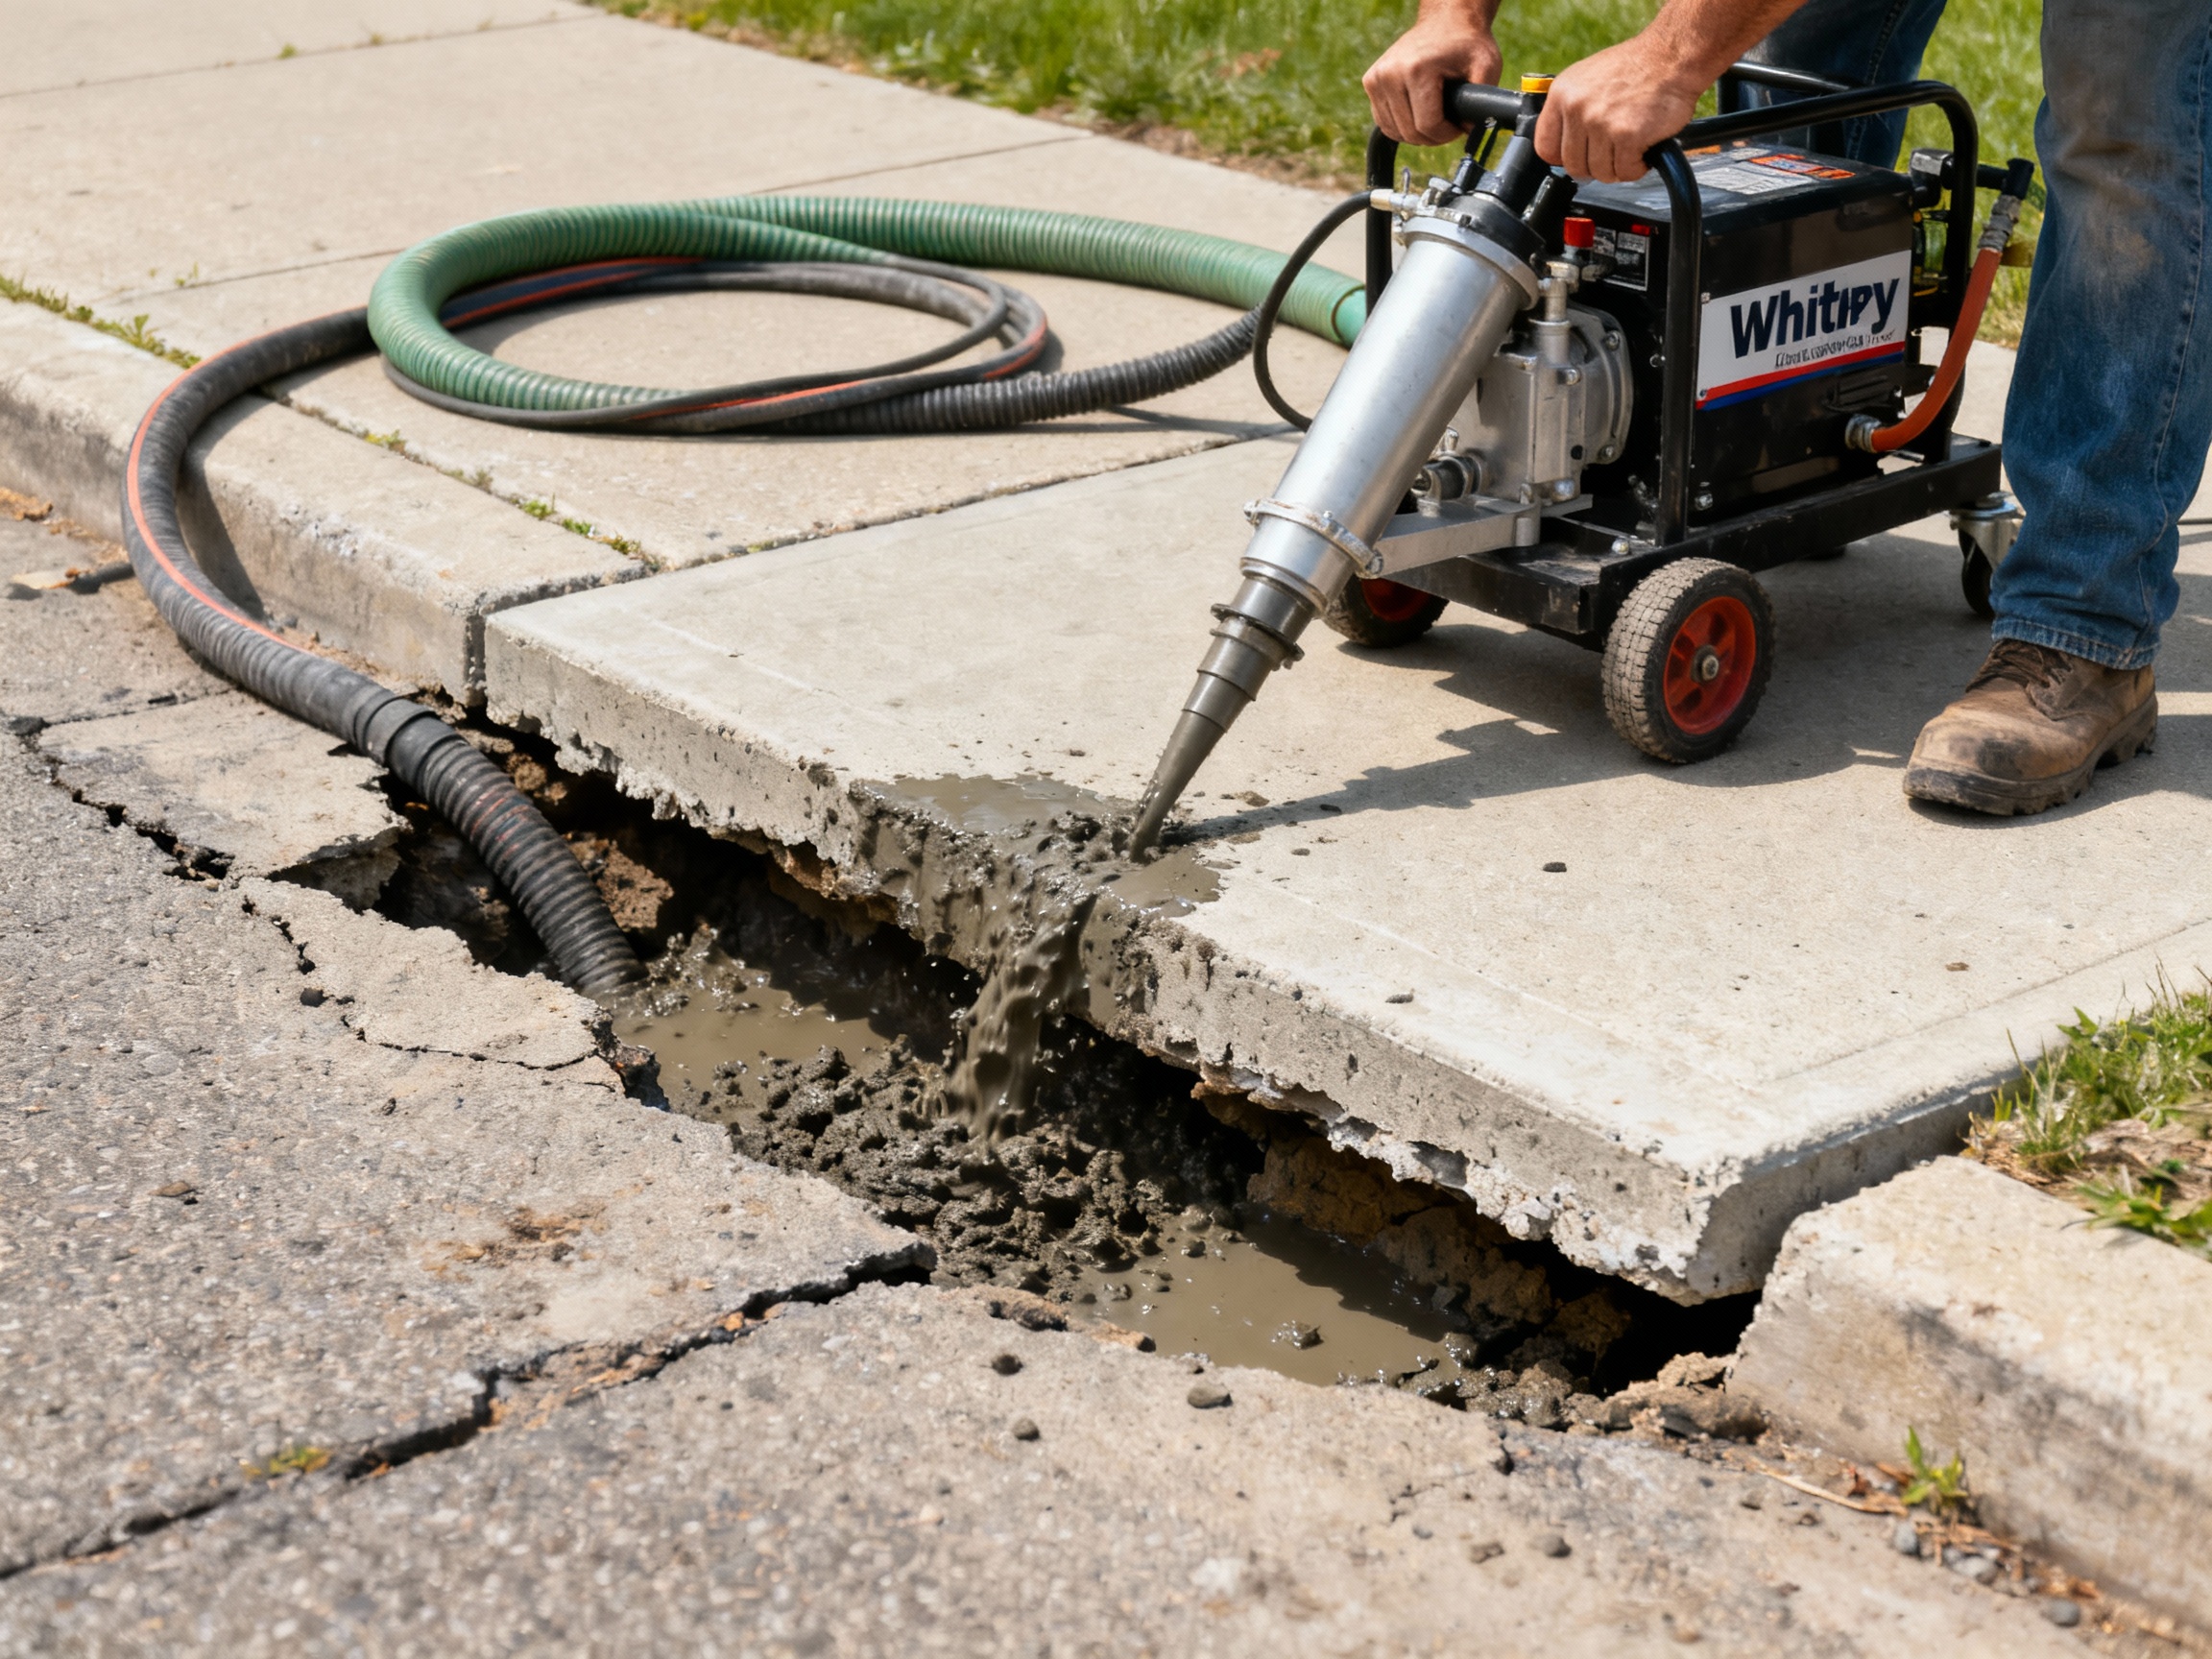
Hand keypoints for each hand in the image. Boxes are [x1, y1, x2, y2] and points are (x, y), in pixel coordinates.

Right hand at [1363, 2, 1503, 146]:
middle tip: (1449, 122)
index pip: (1427, 126)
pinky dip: (1402, 126)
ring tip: (1436, 117)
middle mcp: (1390, 73)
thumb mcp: (1487, 66)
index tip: (1459, 125)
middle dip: (1433, 136)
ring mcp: (1376, 78)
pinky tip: (1419, 114)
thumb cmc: (1466, 44)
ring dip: (1417, 133)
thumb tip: (1471, 132)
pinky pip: (1384, 123)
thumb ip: (1483, 101)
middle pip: (1409, 132)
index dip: (1447, 134)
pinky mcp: (1371, 82)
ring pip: (1394, 132)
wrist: (1445, 20)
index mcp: (1416, 69)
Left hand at [1534, 36, 1704, 181]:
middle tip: (1613, 153)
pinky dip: (1637, 167)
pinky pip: (1625, 171)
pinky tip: (1644, 150)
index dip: (1563, 158)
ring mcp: (1601, 123)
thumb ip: (1570, 110)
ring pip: (1600, 172)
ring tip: (1631, 148)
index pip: (1545, 147)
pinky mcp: (1627, 136)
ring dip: (1618, 167)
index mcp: (1562, 94)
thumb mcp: (1587, 78)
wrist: (1671, 57)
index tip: (1579, 156)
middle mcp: (1577, 108)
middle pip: (1574, 166)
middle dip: (1595, 165)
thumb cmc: (1634, 68)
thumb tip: (1561, 146)